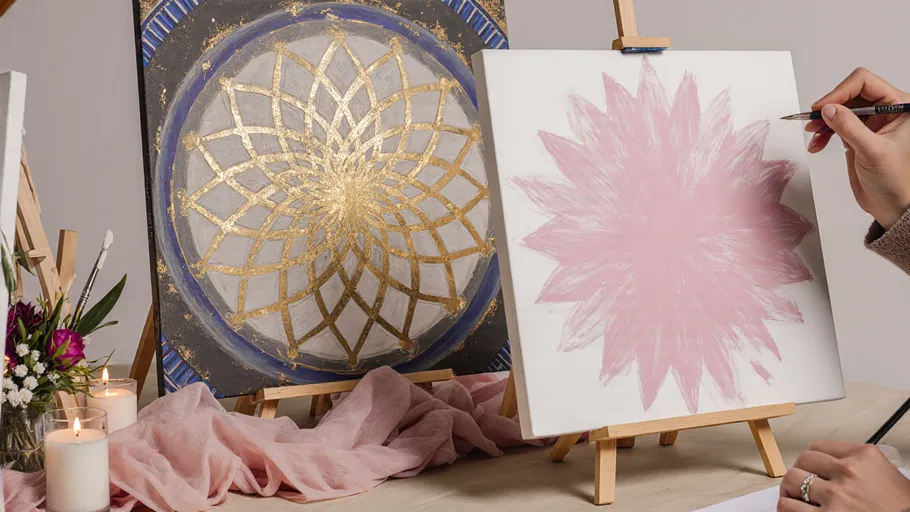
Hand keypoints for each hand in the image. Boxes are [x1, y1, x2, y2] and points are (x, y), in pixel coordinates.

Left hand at [778, 440, 909, 510]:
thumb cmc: (901, 506)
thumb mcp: (884, 473)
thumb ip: (858, 463)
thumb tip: (829, 465)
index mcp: (864, 456)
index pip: (819, 446)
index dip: (811, 458)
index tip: (809, 467)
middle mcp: (848, 471)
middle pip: (803, 461)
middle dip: (800, 472)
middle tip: (801, 483)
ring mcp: (836, 495)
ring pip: (792, 480)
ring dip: (791, 490)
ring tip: (795, 498)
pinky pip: (789, 506)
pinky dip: (788, 507)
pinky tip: (794, 509)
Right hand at [806, 68, 909, 228]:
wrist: (892, 205)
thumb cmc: (895, 181)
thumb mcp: (872, 151)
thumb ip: (850, 127)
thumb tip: (829, 108)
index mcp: (900, 107)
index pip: (865, 83)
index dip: (841, 91)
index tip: (824, 107)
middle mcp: (886, 111)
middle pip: (850, 94)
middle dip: (830, 106)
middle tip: (814, 121)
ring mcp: (871, 123)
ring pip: (840, 109)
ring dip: (824, 120)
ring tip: (813, 134)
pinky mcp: (858, 135)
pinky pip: (836, 125)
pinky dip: (823, 132)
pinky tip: (817, 143)